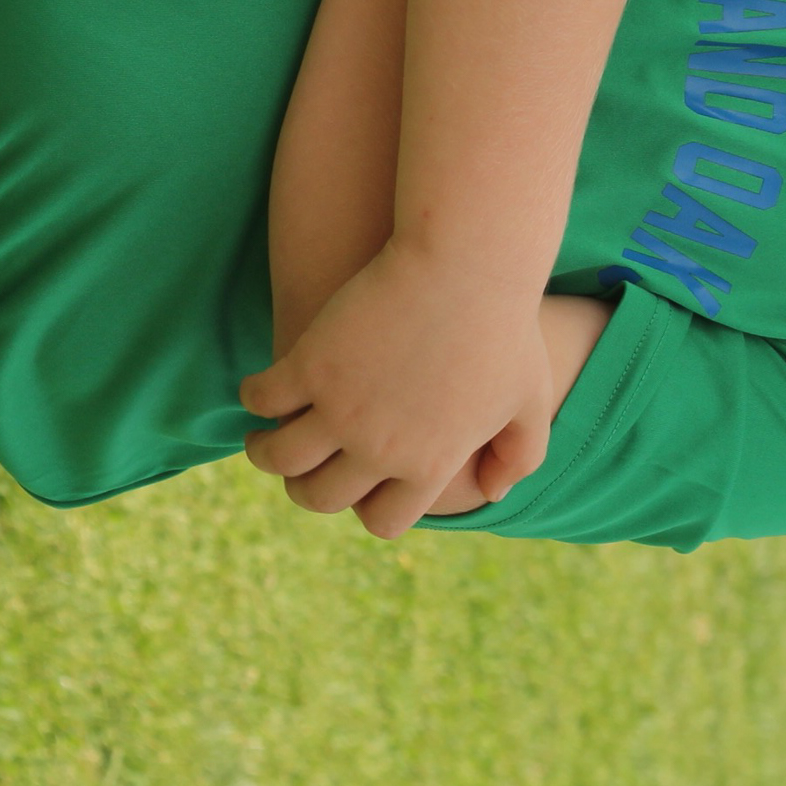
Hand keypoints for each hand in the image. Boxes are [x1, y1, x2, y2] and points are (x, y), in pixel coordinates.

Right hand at [238, 241, 553, 536]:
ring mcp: (342, 409)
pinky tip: (259, 389)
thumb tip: (493, 494)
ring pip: (280, 458)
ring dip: (265, 454)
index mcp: (431, 465)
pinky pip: (263, 399)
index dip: (368, 508)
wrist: (469, 264)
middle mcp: (381, 449)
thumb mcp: (531, 400)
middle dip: (306, 491)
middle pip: (322, 497)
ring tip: (263, 440)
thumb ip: (519, 456)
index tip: (357, 489)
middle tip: (298, 472)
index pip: (384, 521)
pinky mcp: (311, 364)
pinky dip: (255, 398)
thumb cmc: (505, 326)